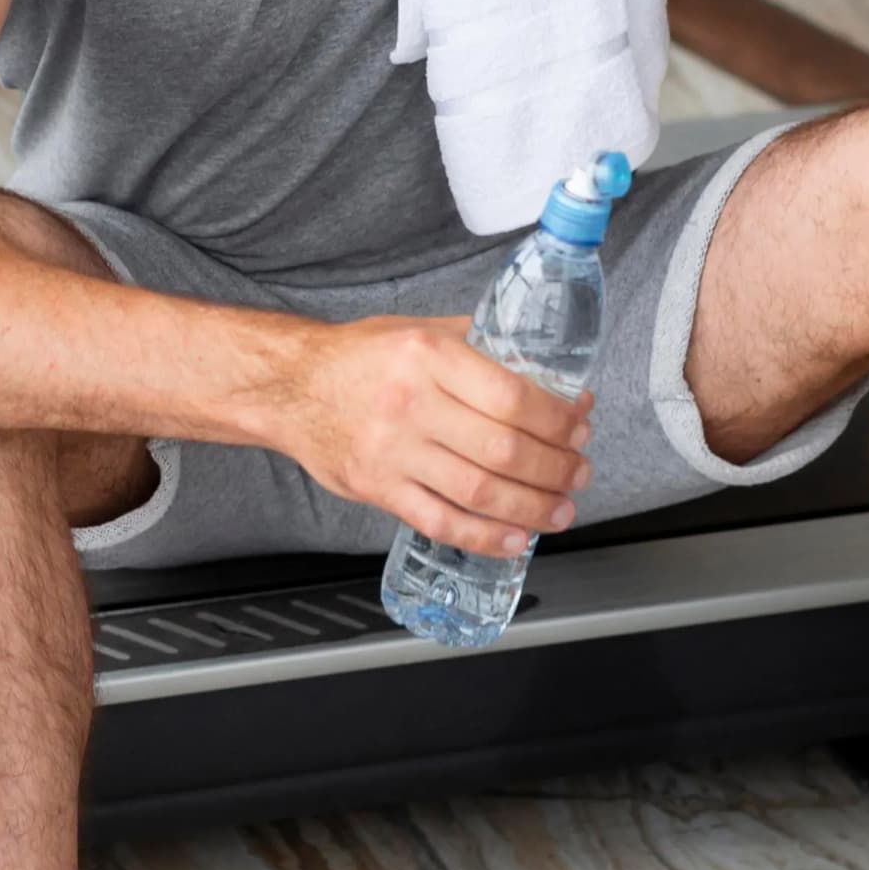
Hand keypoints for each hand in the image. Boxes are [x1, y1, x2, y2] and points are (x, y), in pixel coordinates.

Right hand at [271, 314, 592, 558]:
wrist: (290, 386)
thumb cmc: (358, 357)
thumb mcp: (419, 330)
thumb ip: (477, 343)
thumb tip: (543, 366)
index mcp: (429, 357)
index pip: (512, 396)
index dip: (556, 420)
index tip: (578, 428)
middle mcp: (412, 404)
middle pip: (503, 449)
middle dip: (555, 467)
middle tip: (578, 472)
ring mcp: (392, 451)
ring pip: (478, 491)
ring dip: (531, 507)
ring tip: (560, 509)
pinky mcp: (377, 487)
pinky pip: (439, 521)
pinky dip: (484, 536)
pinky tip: (514, 538)